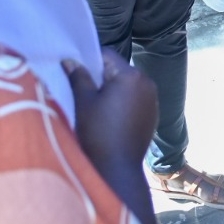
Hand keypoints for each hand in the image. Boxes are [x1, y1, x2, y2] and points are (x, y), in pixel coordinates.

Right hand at [66, 48, 157, 171]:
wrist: (117, 168)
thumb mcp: (84, 102)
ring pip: (127, 85)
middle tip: (82, 90)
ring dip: (112, 90)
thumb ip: (78, 77)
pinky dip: (122, 102)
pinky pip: (135, 99)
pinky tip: (109, 117)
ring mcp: (153, 99)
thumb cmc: (97, 132)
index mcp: (131, 75)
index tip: (75, 72)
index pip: (107, 55)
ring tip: (94, 106)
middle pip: (118, 70)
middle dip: (101, 77)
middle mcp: (147, 82)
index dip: (88, 61)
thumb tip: (70, 60)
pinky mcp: (153, 113)